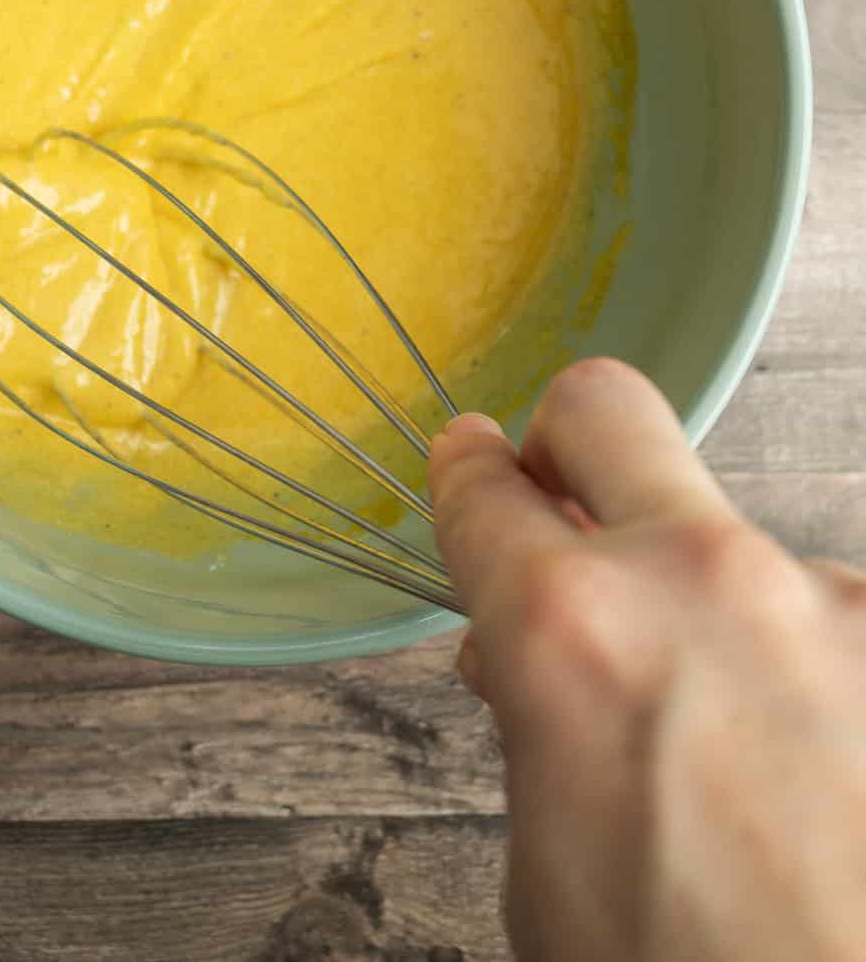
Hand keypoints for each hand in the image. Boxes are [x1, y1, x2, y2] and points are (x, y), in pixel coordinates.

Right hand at [430, 357, 865, 961]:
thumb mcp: (547, 878)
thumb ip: (533, 729)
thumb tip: (526, 661)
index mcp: (569, 633)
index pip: (483, 489)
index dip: (464, 474)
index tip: (471, 461)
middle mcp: (697, 579)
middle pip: (602, 408)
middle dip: (565, 442)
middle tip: (567, 510)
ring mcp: (820, 598)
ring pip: (727, 539)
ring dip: (705, 602)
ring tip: (727, 740)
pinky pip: (822, 615)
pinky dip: (801, 667)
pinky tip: (812, 770)